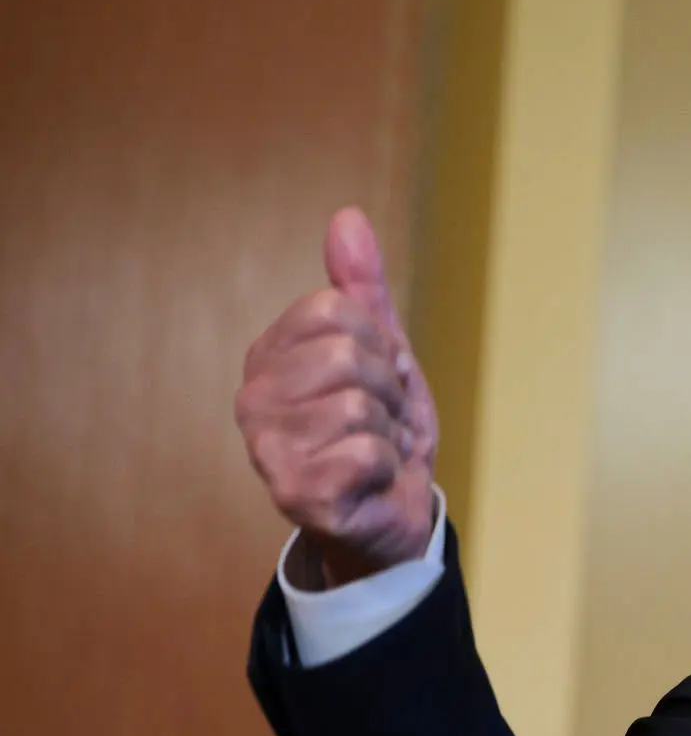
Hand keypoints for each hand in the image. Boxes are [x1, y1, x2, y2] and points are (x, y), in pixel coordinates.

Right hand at [237, 208, 439, 587]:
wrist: (391, 516)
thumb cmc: (381, 432)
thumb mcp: (382, 353)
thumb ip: (362, 289)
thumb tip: (348, 218)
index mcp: (270, 357)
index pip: (336, 310)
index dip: (380, 346)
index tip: (381, 381)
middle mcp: (253, 399)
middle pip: (349, 354)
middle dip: (389, 391)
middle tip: (381, 424)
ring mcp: (267, 449)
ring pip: (361, 405)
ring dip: (389, 433)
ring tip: (374, 454)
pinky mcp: (294, 493)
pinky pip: (368, 452)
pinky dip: (386, 469)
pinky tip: (369, 484)